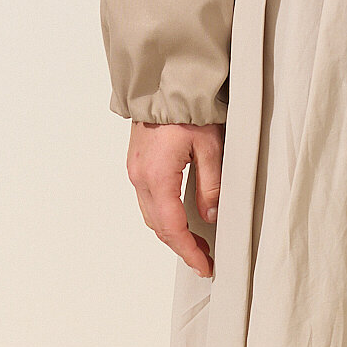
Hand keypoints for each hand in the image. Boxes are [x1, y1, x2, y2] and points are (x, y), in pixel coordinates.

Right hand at [126, 121, 223, 277]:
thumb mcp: (210, 145)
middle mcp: (140, 177)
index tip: (205, 266)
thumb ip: (211, 183)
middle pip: (159, 226)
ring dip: (171, 231)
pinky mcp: (137, 162)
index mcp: (157, 176)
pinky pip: (147, 199)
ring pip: (151, 214)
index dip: (189, 251)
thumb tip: (211, 217)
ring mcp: (135, 170)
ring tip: (196, 241)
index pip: (173, 228)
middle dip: (181, 246)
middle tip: (205, 258)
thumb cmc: (187, 106)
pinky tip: (179, 216)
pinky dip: (162, 214)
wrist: (163, 79)